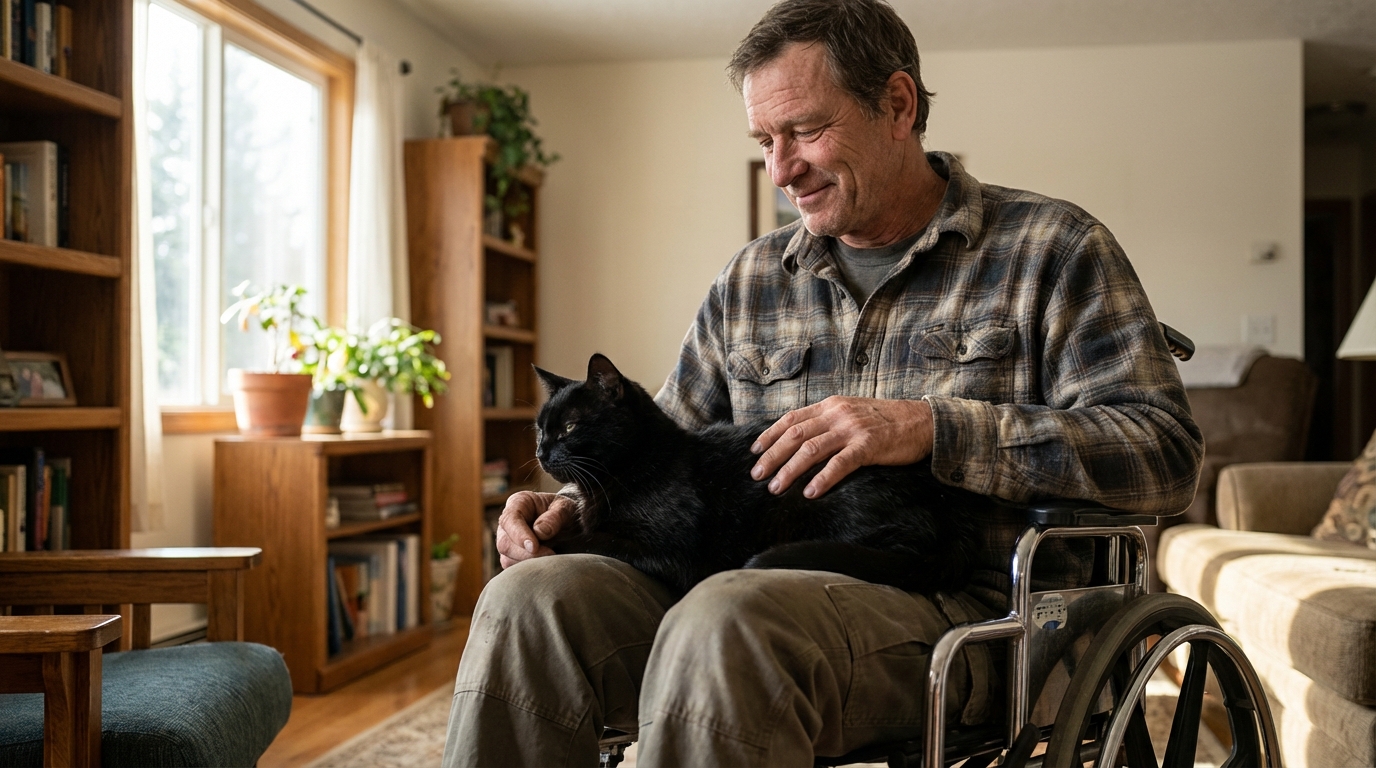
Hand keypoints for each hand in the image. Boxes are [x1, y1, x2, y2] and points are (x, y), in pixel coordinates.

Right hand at [497, 491, 578, 568]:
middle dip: (526, 553)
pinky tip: (544, 564)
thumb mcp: (566, 508)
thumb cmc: (565, 512)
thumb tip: (539, 532)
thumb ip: (555, 517)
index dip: (519, 534)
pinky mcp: (511, 557)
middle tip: (550, 554)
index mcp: (518, 503)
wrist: (568, 524)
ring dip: (528, 563)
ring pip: (507, 558)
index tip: (534, 546)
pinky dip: (528, 570)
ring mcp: (507, 540)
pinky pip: (513, 568)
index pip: (510, 520)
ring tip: (551, 557)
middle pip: (505, 543)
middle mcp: (508, 522)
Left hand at [750, 396, 933, 497]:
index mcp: (830, 406)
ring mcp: (852, 429)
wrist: (922, 421)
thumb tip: (801, 440)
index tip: (755, 451)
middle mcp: (837, 414)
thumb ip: (828, 422)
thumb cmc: (886, 421)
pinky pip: (840, 463)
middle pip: (795, 434)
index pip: (791, 418)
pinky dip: (823, 479)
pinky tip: (811, 493)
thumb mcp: (851, 413)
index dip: (770, 435)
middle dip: (772, 456)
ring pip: (811, 449)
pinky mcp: (869, 446)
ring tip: (776, 488)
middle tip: (757, 475)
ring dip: (790, 470)